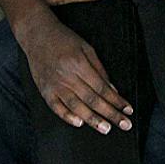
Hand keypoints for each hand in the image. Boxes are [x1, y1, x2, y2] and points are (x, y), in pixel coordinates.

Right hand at [17, 16, 132, 132]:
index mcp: (79, 64)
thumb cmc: (63, 39)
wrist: (37, 34)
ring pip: (76, 106)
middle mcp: (67, 76)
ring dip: (92, 119)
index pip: (102, 88)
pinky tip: (79, 123)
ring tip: (105, 128)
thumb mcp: (86, 48)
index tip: (128, 109)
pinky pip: (56, 107)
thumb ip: (99, 70)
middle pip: (92, 100)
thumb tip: (112, 90)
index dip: (116, 100)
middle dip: (110, 114)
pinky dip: (67, 116)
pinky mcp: (45, 90)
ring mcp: (54, 85)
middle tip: (124, 124)